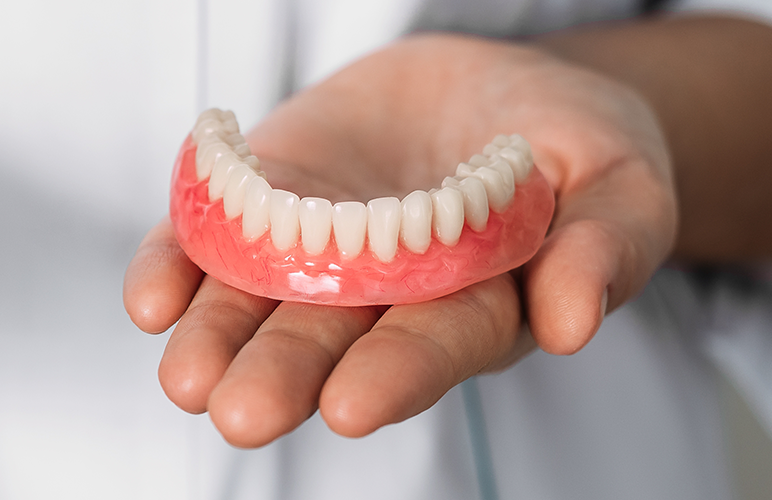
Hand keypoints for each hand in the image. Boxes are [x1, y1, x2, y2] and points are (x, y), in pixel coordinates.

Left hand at [123, 33, 674, 446]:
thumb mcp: (621, 181)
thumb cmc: (572, 147)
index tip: (352, 404)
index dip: (393, 376)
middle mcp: (382, 300)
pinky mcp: (264, 202)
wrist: (495, 87)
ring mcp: (314, 254)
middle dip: (284, 377)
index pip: (431, 350)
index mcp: (474, 311)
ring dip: (215, 341)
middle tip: (243, 413)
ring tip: (187, 379)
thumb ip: (605, 247)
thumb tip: (576, 323)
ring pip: (255, 308)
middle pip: (328, 344)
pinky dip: (175, 267)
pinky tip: (151, 298)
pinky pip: (208, 242)